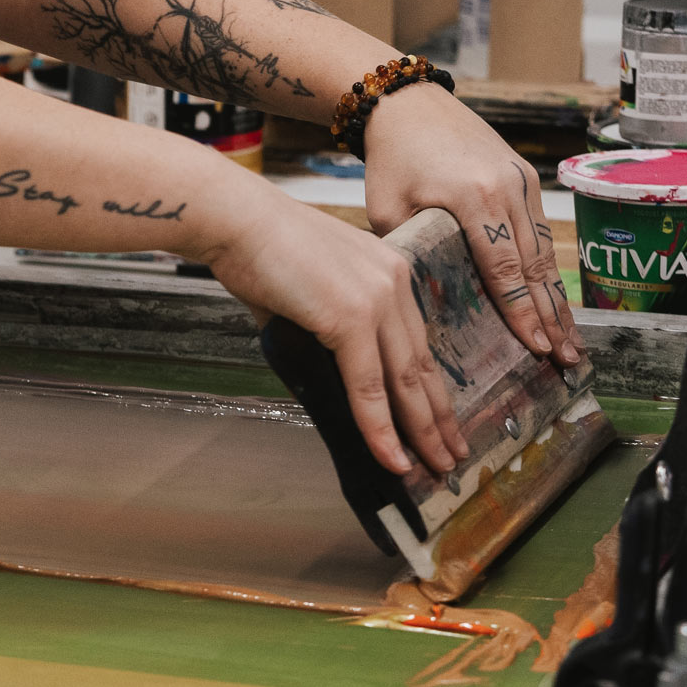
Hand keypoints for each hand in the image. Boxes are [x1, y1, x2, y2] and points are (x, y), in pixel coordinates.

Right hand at [206, 196, 469, 483]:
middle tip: (452, 455)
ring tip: (435, 467)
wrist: (234, 219)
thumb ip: (323, 331)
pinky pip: (368, 386)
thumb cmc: (256, 250)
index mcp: (389, 272)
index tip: (442, 419)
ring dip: (422, 431)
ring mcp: (375, 300)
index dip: (431, 387)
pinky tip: (392, 457)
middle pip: (422, 365)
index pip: (417, 342)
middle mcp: (393, 283)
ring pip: (405, 380)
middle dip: (439, 417)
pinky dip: (380, 427)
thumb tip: (322, 373)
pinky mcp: (350, 317)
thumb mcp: (306, 292)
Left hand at [361, 82, 586, 368]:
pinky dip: (551, 268)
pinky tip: (557, 300)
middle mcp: (507, 188)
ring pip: (546, 250)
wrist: (408, 103)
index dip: (522, 312)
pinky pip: (543, 230)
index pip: (504, 268)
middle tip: (566, 361)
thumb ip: (410, 254)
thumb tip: (421, 304)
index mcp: (473, 198)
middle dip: (552, 317)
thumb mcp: (387, 210)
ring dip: (558, 299)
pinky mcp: (526, 177)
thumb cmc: (391, 159)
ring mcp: (522, 180)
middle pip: (535, 265)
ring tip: (570, 342)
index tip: (537, 348)